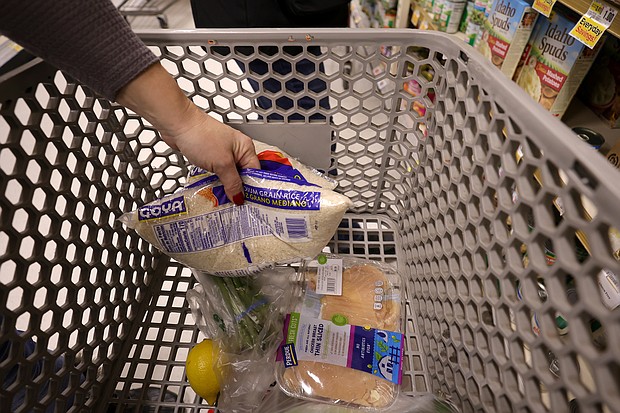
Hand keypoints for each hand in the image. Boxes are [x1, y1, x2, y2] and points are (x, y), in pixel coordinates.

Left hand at [116, 63, 259, 203]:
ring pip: (229, 175)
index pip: (255, 172)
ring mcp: (223, 153)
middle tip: (235, 206)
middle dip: (238, 190)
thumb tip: (239, 197)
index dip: (253, 188)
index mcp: (245, 148)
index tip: (249, 203)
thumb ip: (232, 182)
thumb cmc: (201, 137)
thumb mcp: (222, 163)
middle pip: (243, 175)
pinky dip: (216, 181)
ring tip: (224, 201)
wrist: (178, 125)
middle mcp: (237, 150)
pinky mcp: (211, 156)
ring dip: (226, 186)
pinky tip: (214, 190)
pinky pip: (218, 172)